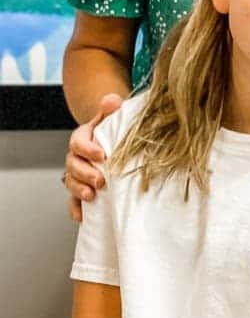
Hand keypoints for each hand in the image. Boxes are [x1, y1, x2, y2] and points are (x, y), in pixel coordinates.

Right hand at [64, 93, 124, 221]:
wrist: (110, 144)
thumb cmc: (112, 131)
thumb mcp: (112, 118)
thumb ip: (111, 108)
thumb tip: (112, 101)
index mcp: (81, 138)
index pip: (78, 142)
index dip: (88, 149)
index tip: (102, 155)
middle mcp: (75, 157)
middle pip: (73, 165)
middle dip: (85, 173)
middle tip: (100, 180)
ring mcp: (76, 174)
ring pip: (70, 183)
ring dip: (79, 190)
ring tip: (92, 196)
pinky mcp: (81, 189)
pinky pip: (73, 201)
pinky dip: (76, 209)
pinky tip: (81, 217)